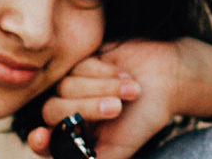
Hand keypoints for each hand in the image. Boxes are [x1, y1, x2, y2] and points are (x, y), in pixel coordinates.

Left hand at [28, 38, 211, 158]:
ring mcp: (75, 86)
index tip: (41, 136)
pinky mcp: (84, 61)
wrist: (170, 79)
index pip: (45, 143)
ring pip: (66, 86)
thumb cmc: (147, 116)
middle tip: (117, 108)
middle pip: (53, 111)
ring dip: (103, 88)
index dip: (41, 141)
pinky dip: (104, 71)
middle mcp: (71, 112)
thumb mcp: (119, 148)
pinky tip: (125, 74)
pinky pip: (79, 66)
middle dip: (87, 108)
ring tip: (132, 89)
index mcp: (75, 137)